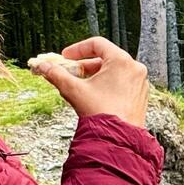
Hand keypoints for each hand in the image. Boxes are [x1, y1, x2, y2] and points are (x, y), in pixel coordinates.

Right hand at [32, 36, 149, 126]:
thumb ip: (56, 74)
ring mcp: (140, 83)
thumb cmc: (102, 115)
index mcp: (122, 61)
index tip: (66, 57)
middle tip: (69, 73)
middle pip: (105, 58)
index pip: (97, 44)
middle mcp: (135, 69)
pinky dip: (107, 86)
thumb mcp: (74, 90)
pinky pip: (122, 84)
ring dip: (94, 76)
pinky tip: (94, 96)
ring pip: (113, 72)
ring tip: (80, 87)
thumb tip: (43, 66)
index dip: (77, 49)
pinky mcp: (140, 96)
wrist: (117, 140)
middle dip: (84, 66)